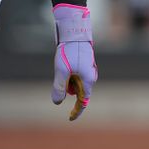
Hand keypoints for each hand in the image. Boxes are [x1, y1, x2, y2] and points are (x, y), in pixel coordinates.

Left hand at [51, 4, 97, 120]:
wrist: (74, 30)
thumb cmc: (69, 50)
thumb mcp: (61, 70)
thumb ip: (59, 87)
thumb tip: (57, 102)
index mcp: (88, 80)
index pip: (83, 101)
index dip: (77, 111)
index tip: (69, 118)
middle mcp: (90, 76)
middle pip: (78, 91)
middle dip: (68, 90)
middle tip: (59, 78)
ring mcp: (87, 69)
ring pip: (76, 82)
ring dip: (67, 81)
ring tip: (61, 66)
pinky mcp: (83, 63)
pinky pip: (75, 74)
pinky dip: (68, 74)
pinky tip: (62, 63)